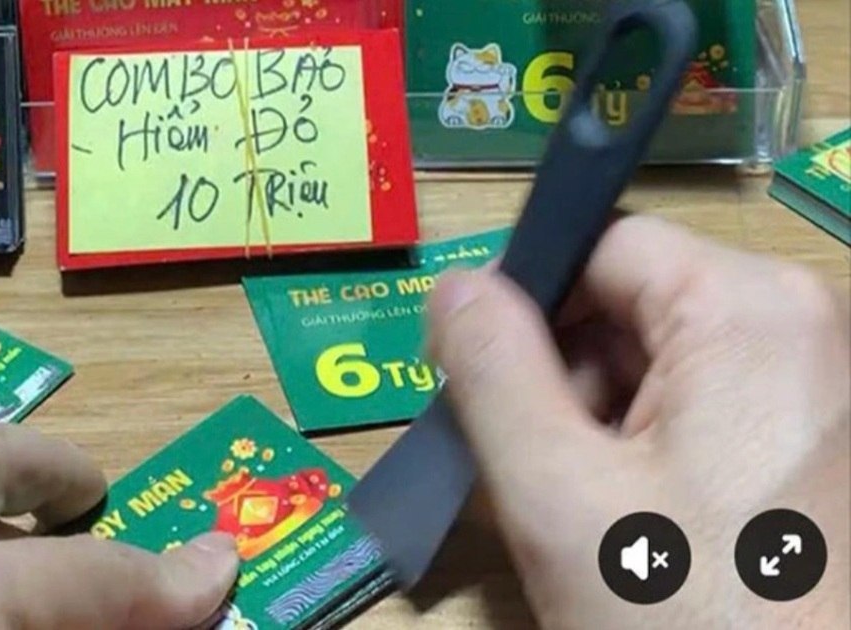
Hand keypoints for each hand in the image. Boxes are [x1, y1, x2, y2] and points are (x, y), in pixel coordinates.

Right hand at [428, 215, 849, 627]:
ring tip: (593, 513)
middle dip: (567, 376)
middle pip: (635, 303)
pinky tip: (641, 523)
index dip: (527, 303)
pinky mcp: (818, 438)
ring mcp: (820, 385)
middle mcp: (801, 325)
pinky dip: (655, 448)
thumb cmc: (688, 616)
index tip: (484, 385)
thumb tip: (454, 284)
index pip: (602, 244)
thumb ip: (493, 373)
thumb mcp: (561, 496)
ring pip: (667, 359)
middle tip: (538, 470)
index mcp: (748, 310)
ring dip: (606, 420)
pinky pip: (710, 405)